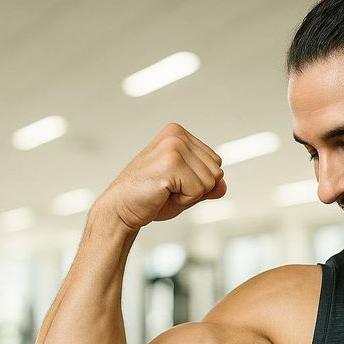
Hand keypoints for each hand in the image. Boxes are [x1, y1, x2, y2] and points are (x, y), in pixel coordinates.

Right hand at [102, 122, 226, 229]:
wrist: (120, 209)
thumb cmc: (150, 198)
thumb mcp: (186, 189)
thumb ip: (207, 185)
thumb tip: (223, 185)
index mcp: (179, 133)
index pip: (216, 162)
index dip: (198, 182)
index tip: (172, 183)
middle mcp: (177, 135)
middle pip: (216, 171)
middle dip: (196, 188)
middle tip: (168, 188)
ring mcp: (173, 147)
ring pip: (210, 182)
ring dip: (190, 195)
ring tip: (165, 190)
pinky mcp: (171, 163)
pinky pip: (199, 191)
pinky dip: (184, 200)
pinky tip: (163, 193)